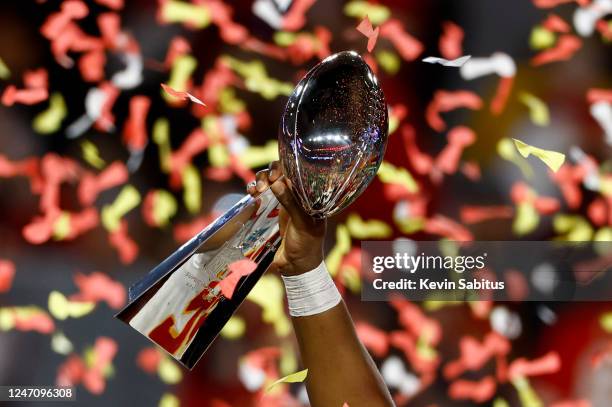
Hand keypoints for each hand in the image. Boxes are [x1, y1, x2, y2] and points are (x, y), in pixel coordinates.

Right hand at [247, 161, 325, 275]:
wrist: (296, 266)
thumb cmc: (306, 244)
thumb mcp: (302, 223)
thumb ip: (291, 202)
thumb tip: (277, 182)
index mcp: (308, 195)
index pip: (297, 171)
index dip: (285, 168)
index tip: (276, 176)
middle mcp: (295, 195)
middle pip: (280, 172)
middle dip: (270, 173)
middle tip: (266, 183)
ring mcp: (282, 202)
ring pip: (268, 181)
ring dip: (260, 180)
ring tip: (257, 190)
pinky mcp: (270, 211)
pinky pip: (260, 194)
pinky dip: (253, 190)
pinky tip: (251, 193)